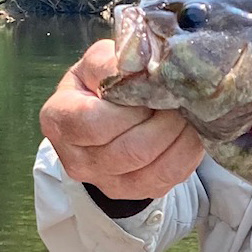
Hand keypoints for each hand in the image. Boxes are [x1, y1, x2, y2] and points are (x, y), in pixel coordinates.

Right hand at [39, 39, 203, 200]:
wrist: (112, 109)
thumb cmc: (104, 80)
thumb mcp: (102, 60)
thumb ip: (115, 62)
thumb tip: (140, 65)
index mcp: (60, 120)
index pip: (94, 123)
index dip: (131, 108)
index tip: (153, 88)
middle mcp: (77, 160)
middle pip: (128, 150)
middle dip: (164, 121)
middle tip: (181, 98)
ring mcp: (105, 181)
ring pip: (152, 166)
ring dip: (179, 135)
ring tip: (188, 111)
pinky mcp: (135, 191)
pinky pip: (169, 177)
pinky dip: (188, 151)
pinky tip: (192, 130)